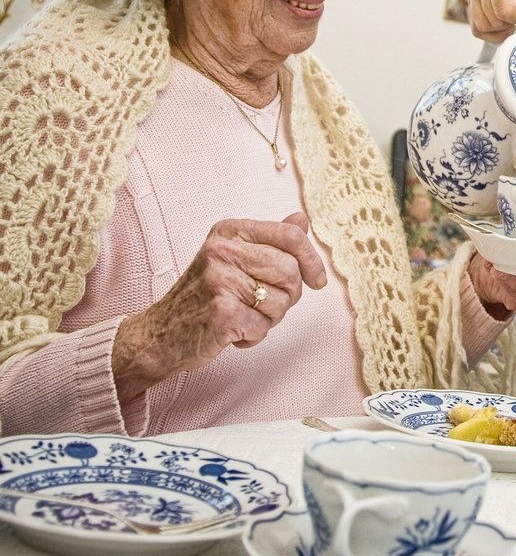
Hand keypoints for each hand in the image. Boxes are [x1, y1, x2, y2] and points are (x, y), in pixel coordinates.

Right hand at [112, 212, 327, 400]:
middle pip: (291, 272)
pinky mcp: (222, 312)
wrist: (159, 334)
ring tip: (244, 316)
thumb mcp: (233, 258)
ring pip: (282, 302)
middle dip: (289, 296)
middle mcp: (223, 250)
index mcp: (230, 231)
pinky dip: (254, 336)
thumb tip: (301, 219)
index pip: (291, 236)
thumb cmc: (203, 296)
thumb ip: (269, 240)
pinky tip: (233, 332)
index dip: (312, 260)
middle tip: (264, 305)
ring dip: (269, 318)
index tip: (317, 280)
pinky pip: (264, 327)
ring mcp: (220, 280)